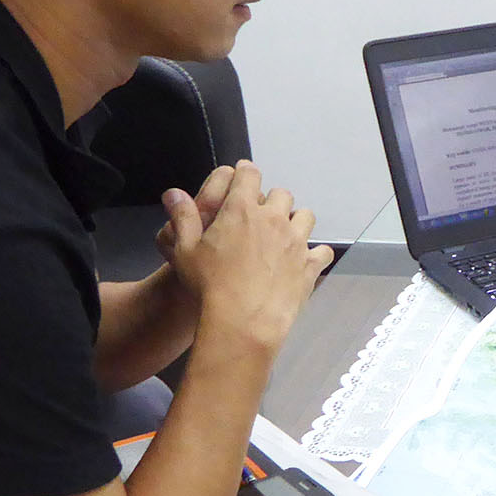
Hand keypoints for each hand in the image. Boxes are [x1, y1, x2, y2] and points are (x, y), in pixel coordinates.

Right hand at [160, 162, 333, 351]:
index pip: (249, 175)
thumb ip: (182, 218)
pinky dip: (315, 254)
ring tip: (284, 235)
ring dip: (295, 221)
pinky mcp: (309, 265)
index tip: (243, 176)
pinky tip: (305, 261)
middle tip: (261, 215)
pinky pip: (322, 251)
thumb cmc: (210, 287)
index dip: (245, 172)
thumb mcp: (185, 251)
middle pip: (281, 194)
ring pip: (305, 216)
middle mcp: (273, 219)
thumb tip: (173, 193)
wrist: (243, 322)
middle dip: (272, 200)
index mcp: (241, 210)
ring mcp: (295, 242)